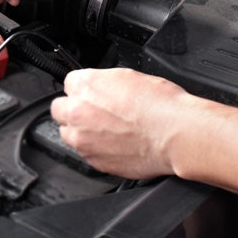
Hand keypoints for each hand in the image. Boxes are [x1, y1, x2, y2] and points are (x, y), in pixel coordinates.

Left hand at [50, 68, 191, 179]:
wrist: (177, 134)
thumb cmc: (161, 105)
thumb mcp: (129, 76)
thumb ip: (103, 82)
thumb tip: (99, 88)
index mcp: (85, 85)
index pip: (69, 83)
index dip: (84, 90)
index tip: (93, 95)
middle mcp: (77, 112)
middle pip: (60, 109)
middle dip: (74, 110)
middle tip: (95, 113)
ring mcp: (83, 139)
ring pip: (68, 134)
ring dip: (81, 131)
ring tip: (107, 131)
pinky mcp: (93, 161)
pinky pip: (85, 153)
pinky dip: (96, 149)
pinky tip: (116, 144)